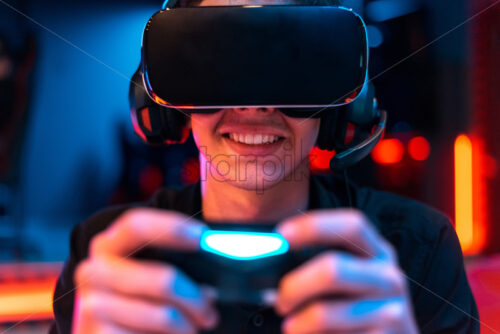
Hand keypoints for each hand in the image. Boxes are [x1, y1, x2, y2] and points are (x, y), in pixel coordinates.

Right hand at [73, 208, 218, 333]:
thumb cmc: (141, 300)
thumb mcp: (153, 275)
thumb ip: (177, 267)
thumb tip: (211, 285)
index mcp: (108, 245)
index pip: (137, 225)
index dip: (172, 228)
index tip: (203, 238)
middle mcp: (93, 270)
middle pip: (164, 280)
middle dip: (195, 298)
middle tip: (210, 311)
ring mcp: (91, 305)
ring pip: (164, 315)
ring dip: (187, 326)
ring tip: (191, 328)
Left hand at [275, 209, 418, 333]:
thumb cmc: (354, 311)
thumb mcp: (346, 281)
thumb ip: (318, 266)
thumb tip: (270, 255)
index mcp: (377, 253)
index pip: (352, 226)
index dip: (315, 226)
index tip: (280, 234)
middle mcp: (389, 277)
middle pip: (333, 269)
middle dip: (295, 286)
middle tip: (280, 302)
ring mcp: (392, 311)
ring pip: (324, 313)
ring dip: (298, 323)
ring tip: (292, 328)